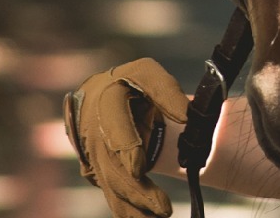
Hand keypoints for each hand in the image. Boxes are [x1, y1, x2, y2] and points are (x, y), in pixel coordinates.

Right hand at [65, 59, 192, 217]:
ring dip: (133, 207)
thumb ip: (165, 92)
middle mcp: (94, 133)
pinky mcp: (96, 173)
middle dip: (137, 190)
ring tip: (161, 216)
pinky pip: (111, 193)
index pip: (114, 127)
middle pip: (112, 167)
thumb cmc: (128, 84)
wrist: (96, 97)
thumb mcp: (145, 75)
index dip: (126, 147)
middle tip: (163, 208)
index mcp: (106, 103)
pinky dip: (127, 209)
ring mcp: (92, 156)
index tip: (139, 166)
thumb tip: (186, 115)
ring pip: (111, 186)